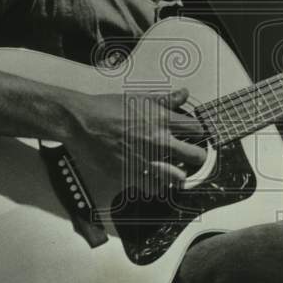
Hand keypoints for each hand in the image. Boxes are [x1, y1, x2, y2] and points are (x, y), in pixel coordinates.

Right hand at [65, 86, 207, 191]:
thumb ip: (165, 100)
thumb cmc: (107, 108)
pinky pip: (153, 187)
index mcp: (161, 120)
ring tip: (176, 172)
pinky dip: (156, 185)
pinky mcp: (131, 175)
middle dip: (198, 157)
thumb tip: (183, 94)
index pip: (196, 129)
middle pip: (195, 156)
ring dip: (178, 175)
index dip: (200, 132)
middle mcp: (158, 142)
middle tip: (194, 157)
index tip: (197, 135)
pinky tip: (154, 180)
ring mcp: (146, 160)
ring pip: (177, 178)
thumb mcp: (139, 98)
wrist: (82, 123)